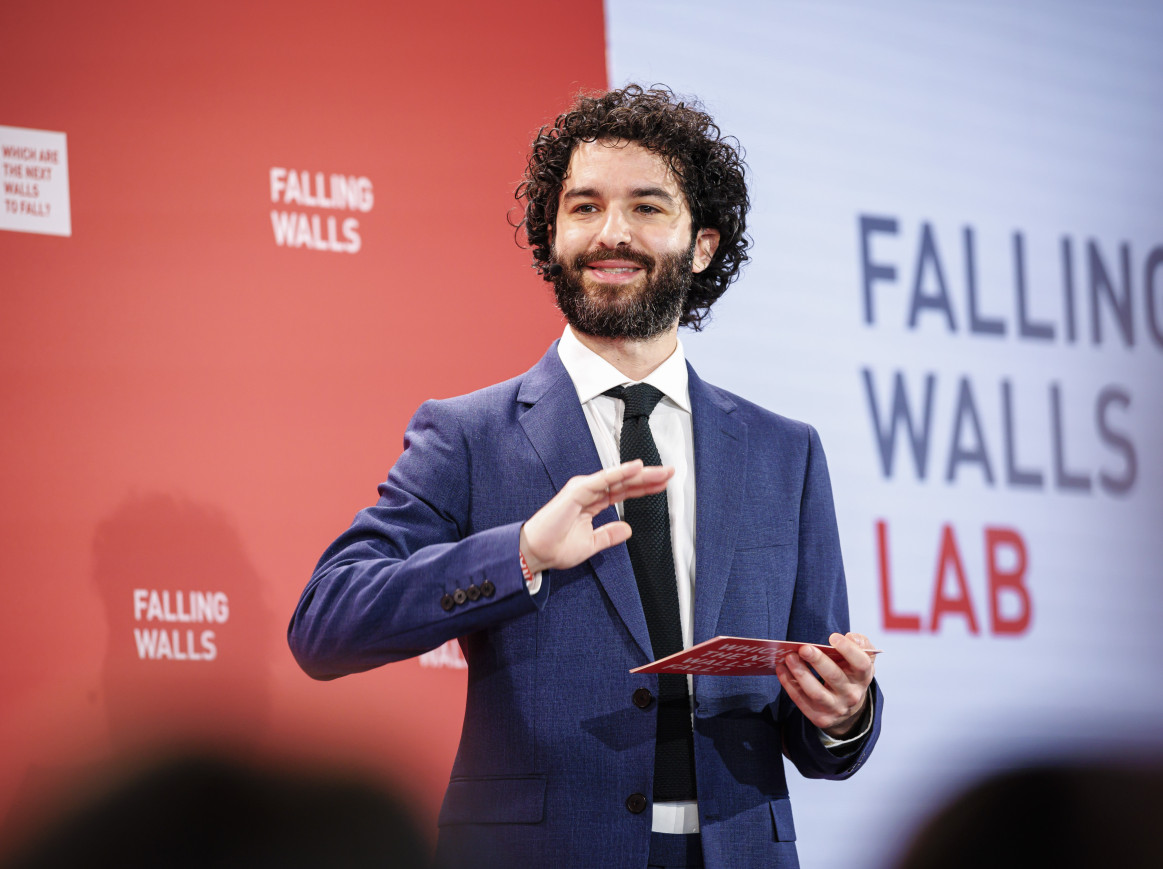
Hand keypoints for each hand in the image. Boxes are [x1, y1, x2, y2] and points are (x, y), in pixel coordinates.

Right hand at [519, 460, 673, 573]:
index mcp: (593, 503)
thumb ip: (609, 534)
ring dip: (640, 473)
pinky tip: (637, 468)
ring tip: (661, 471)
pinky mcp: (577, 490)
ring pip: (618, 477)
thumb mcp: (592, 543)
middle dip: (648, 477)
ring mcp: (584, 489)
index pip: (623, 491)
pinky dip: (620, 472)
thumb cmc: (556, 547)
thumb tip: (627, 529)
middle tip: (670, 473)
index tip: (663, 485)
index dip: (643, 487)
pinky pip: (603, 479)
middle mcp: (589, 492)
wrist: (536, 553)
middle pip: (625, 482)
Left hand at [775, 632, 874, 737]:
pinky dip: (789, 684)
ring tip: (789, 657)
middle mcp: (852, 694)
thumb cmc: (850, 673)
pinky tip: (781, 669)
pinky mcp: (820, 718)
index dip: (848, 650)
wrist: (847, 706)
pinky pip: (801, 700)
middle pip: (835, 677)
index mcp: (862, 676)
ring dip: (800, 674)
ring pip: (816, 693)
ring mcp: (836, 708)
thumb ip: (860, 644)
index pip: (861, 664)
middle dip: (818, 661)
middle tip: (803, 648)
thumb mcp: (861, 658)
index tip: (833, 637)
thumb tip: (850, 637)